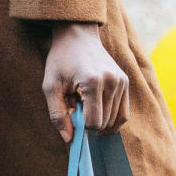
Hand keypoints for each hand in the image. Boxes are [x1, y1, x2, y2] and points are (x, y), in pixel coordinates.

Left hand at [42, 23, 129, 142]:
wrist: (77, 35)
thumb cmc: (60, 60)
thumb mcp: (50, 87)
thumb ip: (57, 115)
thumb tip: (70, 140)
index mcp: (93, 82)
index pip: (93, 122)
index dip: (81, 126)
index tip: (71, 115)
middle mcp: (112, 82)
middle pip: (105, 123)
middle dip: (90, 124)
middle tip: (77, 109)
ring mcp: (122, 82)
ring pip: (116, 121)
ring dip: (100, 122)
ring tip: (86, 108)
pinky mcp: (125, 82)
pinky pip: (124, 113)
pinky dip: (112, 120)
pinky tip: (99, 116)